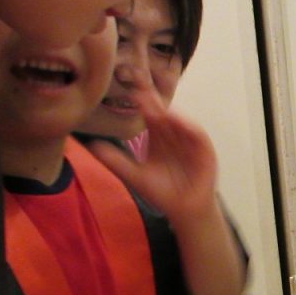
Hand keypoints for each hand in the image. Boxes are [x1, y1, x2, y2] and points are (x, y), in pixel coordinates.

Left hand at [88, 85, 218, 226]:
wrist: (183, 211)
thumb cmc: (162, 192)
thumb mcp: (134, 175)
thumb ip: (115, 160)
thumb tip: (92, 145)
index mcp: (158, 136)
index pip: (149, 114)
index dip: (141, 101)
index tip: (129, 89)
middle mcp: (174, 134)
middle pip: (164, 112)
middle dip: (153, 99)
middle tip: (139, 83)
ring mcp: (189, 141)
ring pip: (180, 121)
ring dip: (168, 111)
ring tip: (153, 103)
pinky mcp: (204, 151)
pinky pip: (197, 136)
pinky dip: (188, 127)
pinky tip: (175, 120)